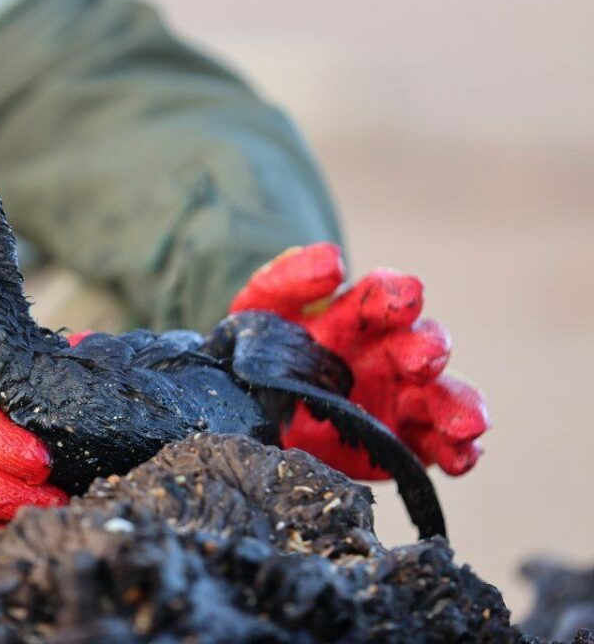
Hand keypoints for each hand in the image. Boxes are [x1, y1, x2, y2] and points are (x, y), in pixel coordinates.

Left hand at [230, 242, 489, 478]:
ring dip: (457, 406)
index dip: (395, 294)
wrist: (250, 404)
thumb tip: (333, 261)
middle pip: (423, 345)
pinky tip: (461, 456)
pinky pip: (437, 448)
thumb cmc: (264, 344)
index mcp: (360, 315)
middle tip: (423, 358)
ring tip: (467, 422)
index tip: (404, 297)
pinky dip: (457, 453)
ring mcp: (401, 400)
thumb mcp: (265, 304)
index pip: (386, 295)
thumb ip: (292, 277)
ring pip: (442, 399)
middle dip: (427, 348)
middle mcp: (390, 354)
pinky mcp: (402, 444)